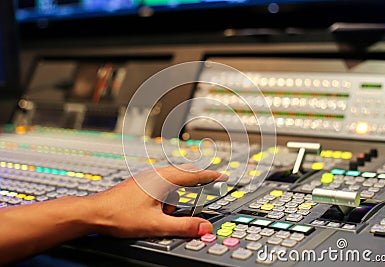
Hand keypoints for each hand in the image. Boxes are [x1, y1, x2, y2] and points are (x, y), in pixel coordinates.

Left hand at [87, 164, 227, 237]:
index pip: (194, 175)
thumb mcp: (156, 224)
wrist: (94, 213)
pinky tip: (156, 211)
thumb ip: (183, 226)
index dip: (211, 176)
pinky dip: (165, 198)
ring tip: (165, 215)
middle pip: (184, 174)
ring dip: (176, 197)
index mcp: (163, 180)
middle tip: (205, 190)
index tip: (223, 176)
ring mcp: (146, 178)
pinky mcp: (140, 185)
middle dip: (195, 184)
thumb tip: (203, 227)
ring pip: (171, 183)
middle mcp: (155, 175)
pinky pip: (161, 187)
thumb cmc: (120, 215)